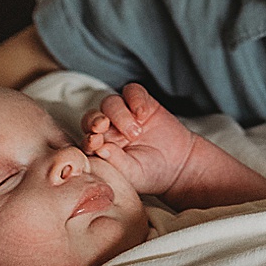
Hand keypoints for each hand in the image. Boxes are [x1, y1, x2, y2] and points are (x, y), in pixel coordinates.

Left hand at [82, 82, 196, 197]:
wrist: (179, 165)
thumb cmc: (151, 173)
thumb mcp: (133, 174)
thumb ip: (116, 162)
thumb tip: (100, 148)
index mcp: (101, 148)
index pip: (86, 139)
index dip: (88, 138)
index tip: (95, 142)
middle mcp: (109, 129)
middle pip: (93, 116)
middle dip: (95, 120)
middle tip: (103, 126)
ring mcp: (125, 114)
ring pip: (110, 102)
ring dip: (119, 114)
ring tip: (136, 131)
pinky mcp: (142, 102)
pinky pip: (132, 91)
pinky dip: (135, 99)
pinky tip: (143, 113)